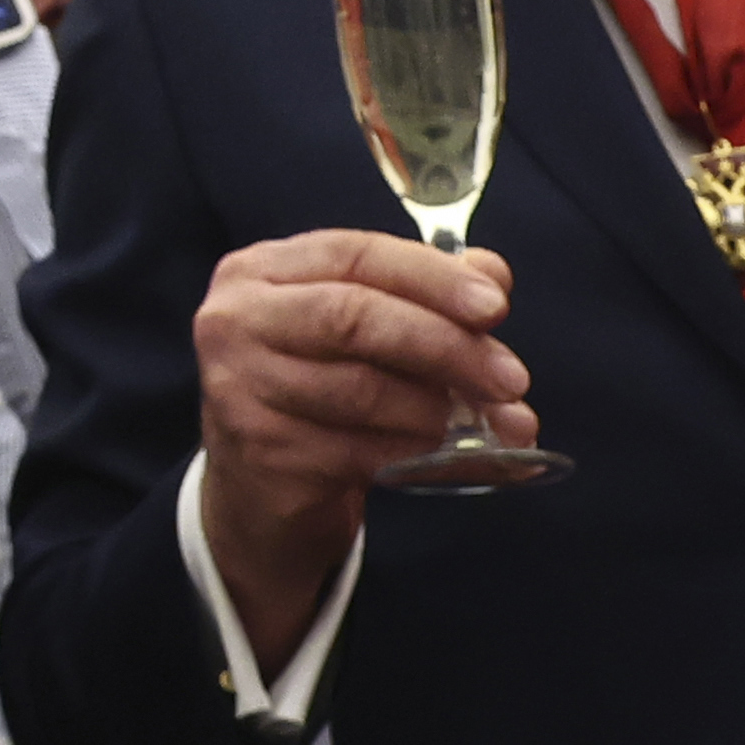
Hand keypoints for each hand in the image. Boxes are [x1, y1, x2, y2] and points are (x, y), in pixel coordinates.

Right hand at [189, 230, 534, 659]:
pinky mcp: (261, 453)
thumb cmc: (318, 390)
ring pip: (360, 389)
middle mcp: (235, 321)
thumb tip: (493, 273)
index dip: (431, 277)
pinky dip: (413, 452)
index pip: (355, 254)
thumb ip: (423, 292)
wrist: (260, 489)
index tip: (496, 307)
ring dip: (436, 409)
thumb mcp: (363, 330)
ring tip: (479, 424)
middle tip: (510, 379)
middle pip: (354, 318)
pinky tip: (436, 454)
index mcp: (260, 271)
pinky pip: (357, 450)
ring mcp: (239, 389)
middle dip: (445, 345)